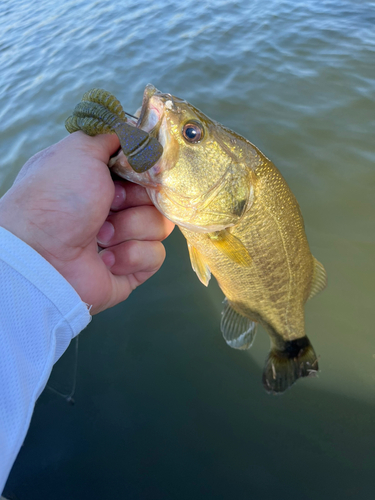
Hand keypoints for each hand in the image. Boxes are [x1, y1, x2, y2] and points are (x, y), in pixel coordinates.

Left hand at [0, 132, 173, 313]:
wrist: (42, 252)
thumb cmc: (57, 197)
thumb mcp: (80, 150)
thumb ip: (110, 136)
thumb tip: (130, 128)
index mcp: (104, 181)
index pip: (147, 171)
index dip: (147, 171)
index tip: (138, 170)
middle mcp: (115, 209)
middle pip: (158, 197)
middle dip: (135, 200)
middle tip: (109, 203)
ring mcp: (125, 239)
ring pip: (159, 226)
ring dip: (130, 228)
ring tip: (100, 236)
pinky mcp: (131, 269)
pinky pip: (155, 255)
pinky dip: (130, 255)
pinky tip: (104, 259)